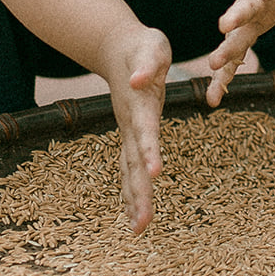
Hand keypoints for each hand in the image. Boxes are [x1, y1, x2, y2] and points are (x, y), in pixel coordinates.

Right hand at [103, 24, 171, 232]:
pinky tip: (136, 216)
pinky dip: (133, 193)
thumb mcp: (150, 46)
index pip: (145, 131)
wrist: (119, 49)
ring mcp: (128, 132)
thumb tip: (138, 79)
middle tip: (143, 224)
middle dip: (139, 193)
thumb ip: (147, 62)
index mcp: (139, 105)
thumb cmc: (142, 47)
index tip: (155, 172)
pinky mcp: (132, 136)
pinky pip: (130, 169)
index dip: (149, 151)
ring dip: (135, 200)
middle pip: (134, 163)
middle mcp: (131, 124)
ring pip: (130, 171)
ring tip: (139, 229)